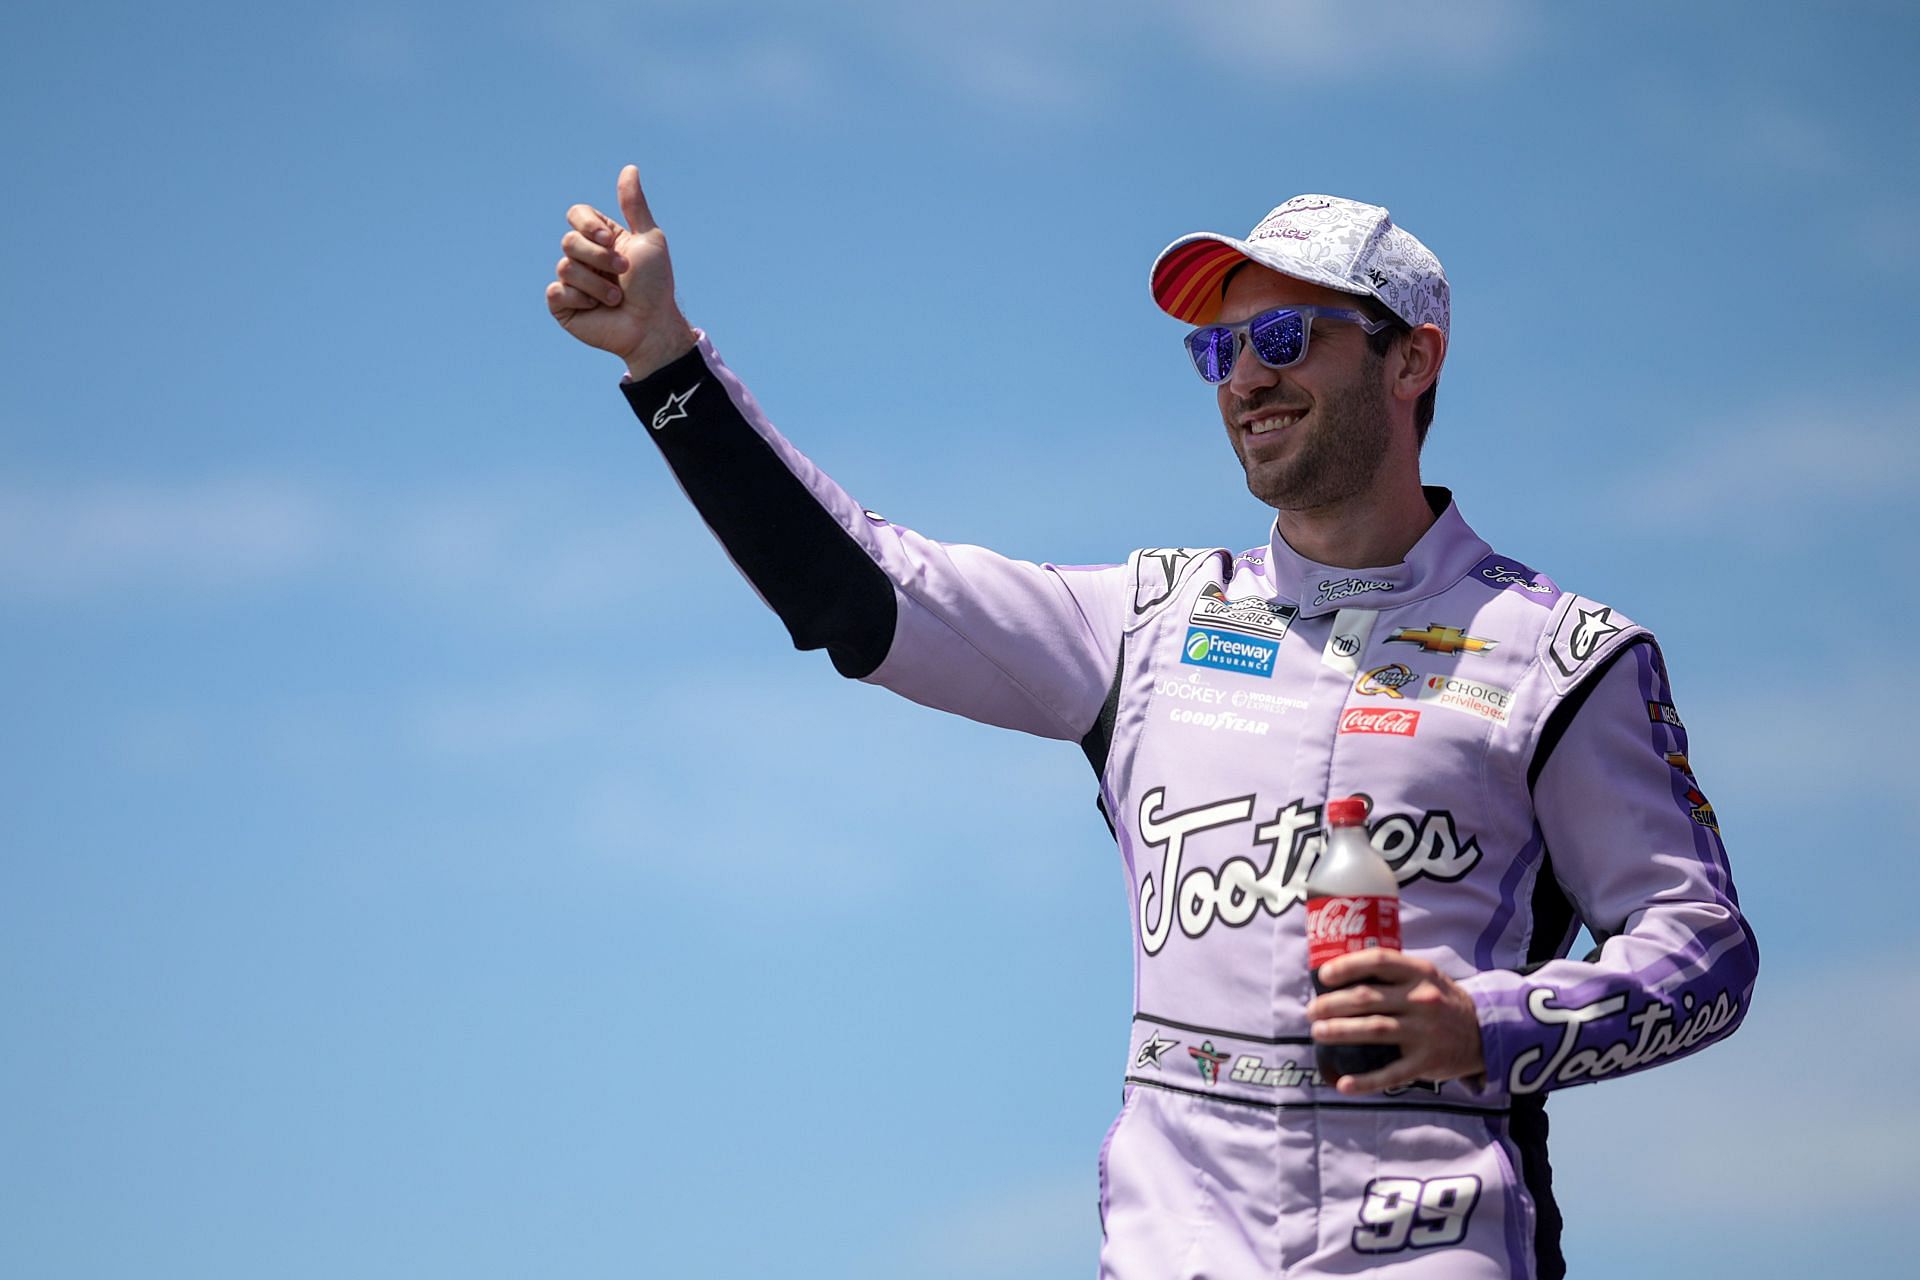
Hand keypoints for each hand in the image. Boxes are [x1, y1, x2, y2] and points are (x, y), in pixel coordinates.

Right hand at [546, 164, 697, 378]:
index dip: (587, 226)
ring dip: (598, 285)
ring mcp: (572, 282)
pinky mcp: (563, 306)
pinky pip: (556, 291)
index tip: (608, 239)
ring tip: (617, 298)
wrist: (652, 326)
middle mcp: (584, 258)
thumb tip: (629, 168)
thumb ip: (635, 206)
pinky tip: (596, 308)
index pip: (576, 215)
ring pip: (565, 268)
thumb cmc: (656, 286)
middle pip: (569, 241)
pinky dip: (579, 299)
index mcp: (601, 240)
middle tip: (623, 273)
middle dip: (599, 258)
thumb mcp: (650, 240)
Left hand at [1306, 949, 1485, 1094]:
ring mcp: (1425, 1032)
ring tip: (1317, 1033)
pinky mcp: (1426, 1063)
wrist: (1486, 1034)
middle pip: (1367, 998)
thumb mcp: (1426, 976)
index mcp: (1420, 973)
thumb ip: (1393, 972)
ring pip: (1374, 1030)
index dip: (1347, 966)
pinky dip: (1365, 1081)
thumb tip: (1340, 971)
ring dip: (1340, 1031)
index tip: (1323, 976)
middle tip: (1311, 1011)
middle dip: (1332, 1004)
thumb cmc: (1442, 1000)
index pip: (1379, 961)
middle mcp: (1422, 1000)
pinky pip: (1391, 1074)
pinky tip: (1343, 1084)